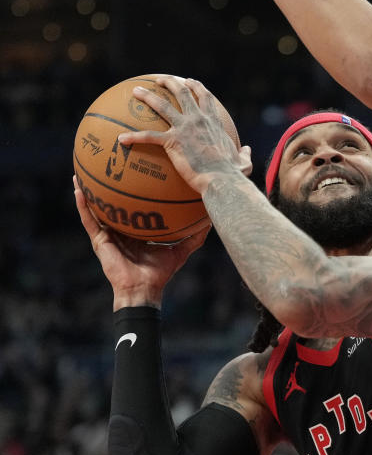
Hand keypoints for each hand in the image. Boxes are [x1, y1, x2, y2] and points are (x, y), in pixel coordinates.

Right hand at [74, 175, 209, 309]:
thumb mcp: (180, 250)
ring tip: (81, 173)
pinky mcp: (99, 240)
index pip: (134, 207)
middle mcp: (120, 230)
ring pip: (95, 209)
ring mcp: (108, 234)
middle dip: (108, 187)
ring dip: (87, 192)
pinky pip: (89, 220)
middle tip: (108, 165)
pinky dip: (83, 206)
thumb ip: (195, 236)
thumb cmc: (160, 272)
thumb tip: (210, 220)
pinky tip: (79, 190)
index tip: (137, 172)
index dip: (134, 192)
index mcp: (136, 231)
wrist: (144, 289)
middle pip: (112, 204)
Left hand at [118, 76, 251, 194]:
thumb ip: (245, 154)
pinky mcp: (172, 142)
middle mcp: (197, 120)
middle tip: (159, 80)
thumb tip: (248, 150)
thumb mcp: (244, 163)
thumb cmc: (233, 175)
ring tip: (135, 91)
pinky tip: (121, 139)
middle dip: (169, 82)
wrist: (222, 180)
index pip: (205, 98)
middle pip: (181, 92)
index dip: (196, 87)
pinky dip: (133, 137)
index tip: (189, 82)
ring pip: (161, 106)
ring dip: (147, 96)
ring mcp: (184, 129)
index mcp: (213, 123)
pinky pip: (148, 137)